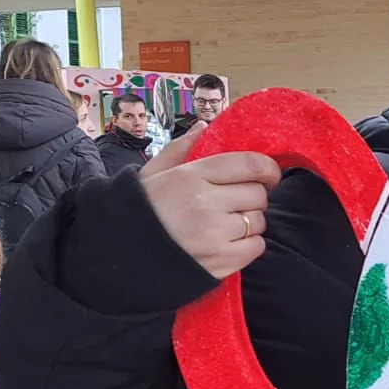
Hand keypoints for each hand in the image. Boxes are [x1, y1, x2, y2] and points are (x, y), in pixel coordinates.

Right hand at [140, 123, 280, 279]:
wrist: (119, 257)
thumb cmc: (139, 212)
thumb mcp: (152, 174)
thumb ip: (180, 149)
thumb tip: (204, 126)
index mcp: (190, 176)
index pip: (249, 164)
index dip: (268, 169)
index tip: (269, 174)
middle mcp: (206, 203)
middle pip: (258, 194)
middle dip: (253, 196)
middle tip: (236, 202)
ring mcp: (215, 234)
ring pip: (258, 221)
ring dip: (250, 221)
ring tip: (226, 224)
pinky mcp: (221, 262)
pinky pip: (257, 247)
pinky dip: (249, 244)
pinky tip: (229, 242)